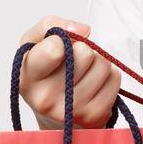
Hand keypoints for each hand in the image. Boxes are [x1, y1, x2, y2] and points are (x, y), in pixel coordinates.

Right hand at [16, 15, 120, 129]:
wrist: (54, 118)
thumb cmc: (44, 74)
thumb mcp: (34, 44)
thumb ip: (50, 25)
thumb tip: (83, 31)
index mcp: (27, 78)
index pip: (54, 49)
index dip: (61, 39)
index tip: (58, 46)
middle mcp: (46, 99)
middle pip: (84, 53)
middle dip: (82, 50)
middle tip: (72, 62)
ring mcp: (72, 110)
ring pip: (103, 64)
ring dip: (96, 62)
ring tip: (82, 73)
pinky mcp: (95, 116)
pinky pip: (114, 79)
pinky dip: (107, 77)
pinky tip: (93, 85)